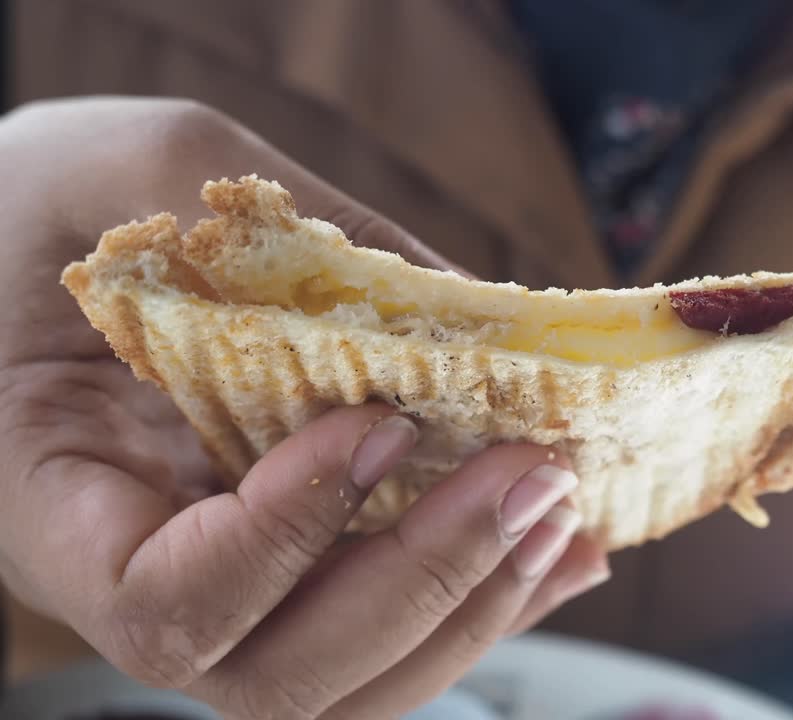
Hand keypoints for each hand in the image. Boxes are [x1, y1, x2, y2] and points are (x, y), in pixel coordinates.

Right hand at [0, 97, 608, 718]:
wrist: (23, 238)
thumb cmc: (46, 199)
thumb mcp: (142, 164)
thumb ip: (294, 232)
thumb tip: (481, 319)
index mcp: (56, 505)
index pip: (165, 603)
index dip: (283, 538)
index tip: (373, 423)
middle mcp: (140, 581)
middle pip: (283, 675)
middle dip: (424, 581)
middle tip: (530, 476)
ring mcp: (226, 590)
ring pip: (351, 681)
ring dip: (475, 608)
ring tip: (563, 512)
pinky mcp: (293, 570)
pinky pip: (391, 637)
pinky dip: (489, 601)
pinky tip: (566, 545)